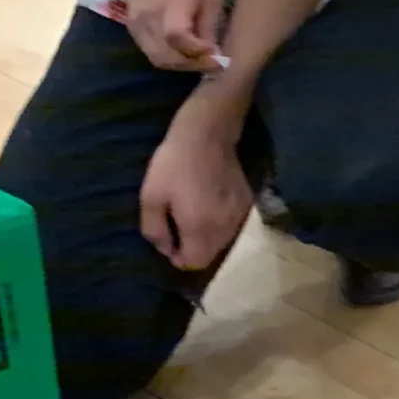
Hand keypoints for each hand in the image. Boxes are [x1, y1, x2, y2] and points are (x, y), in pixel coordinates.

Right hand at [124, 0, 225, 73]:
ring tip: (201, 60)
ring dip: (182, 66)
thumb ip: (209, 25)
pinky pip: (152, 54)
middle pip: (167, 55)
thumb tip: (214, 54)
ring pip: (158, 60)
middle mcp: (149, 17)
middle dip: (194, 65)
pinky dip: (170, 60)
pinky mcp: (132, 31)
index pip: (176, 36)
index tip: (216, 54)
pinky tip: (185, 54)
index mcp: (171, 2)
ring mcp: (136, 26)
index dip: (197, 51)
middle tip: (214, 64)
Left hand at [140, 110, 253, 271]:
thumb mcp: (150, 197)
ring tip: (193, 213)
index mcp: (199, 229)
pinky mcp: (248, 203)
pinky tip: (210, 203)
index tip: (168, 240)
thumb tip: (165, 249)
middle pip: (209, 255)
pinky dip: (220, 223)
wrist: (208, 135)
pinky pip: (232, 226)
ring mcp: (239, 216)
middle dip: (193, 248)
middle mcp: (224, 228)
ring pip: (222, 242)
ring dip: (207, 236)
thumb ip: (154, 230)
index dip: (177, 257)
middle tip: (177, 224)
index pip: (193, 263)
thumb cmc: (173, 164)